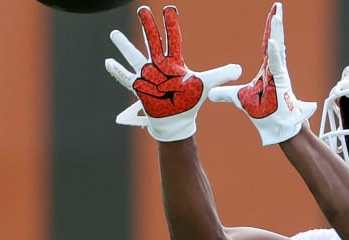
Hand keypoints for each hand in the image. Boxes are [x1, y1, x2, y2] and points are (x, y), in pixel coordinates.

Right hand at [105, 5, 241, 141]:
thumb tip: (239, 68)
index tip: (169, 8)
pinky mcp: (140, 87)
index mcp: (175, 62)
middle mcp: (159, 65)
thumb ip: (221, 74)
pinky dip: (118, 71)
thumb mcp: (206, 85)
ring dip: (125, 45)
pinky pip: (126, 78)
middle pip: (153, 40)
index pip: (173, 38)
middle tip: (142, 8)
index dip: (171, 23)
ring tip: (114, 33)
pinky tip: (109, 61)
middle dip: (148, 25)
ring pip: (135, 56)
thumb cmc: (190, 101)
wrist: (178, 119)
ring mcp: (148, 75)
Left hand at [208, 2, 315, 145]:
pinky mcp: (280, 82)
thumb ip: (226, 93)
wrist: (275, 127)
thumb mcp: (239, 98)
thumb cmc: (263, 112)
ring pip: (278, 48)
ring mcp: (279, 74)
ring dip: (277, 32)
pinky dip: (275, 53)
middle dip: (276, 23)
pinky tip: (273, 41)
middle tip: (278, 6)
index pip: (267, 44)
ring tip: (276, 15)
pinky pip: (277, 65)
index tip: (271, 13)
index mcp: (268, 68)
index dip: (268, 29)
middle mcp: (276, 68)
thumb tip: (211, 93)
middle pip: (275, 40)